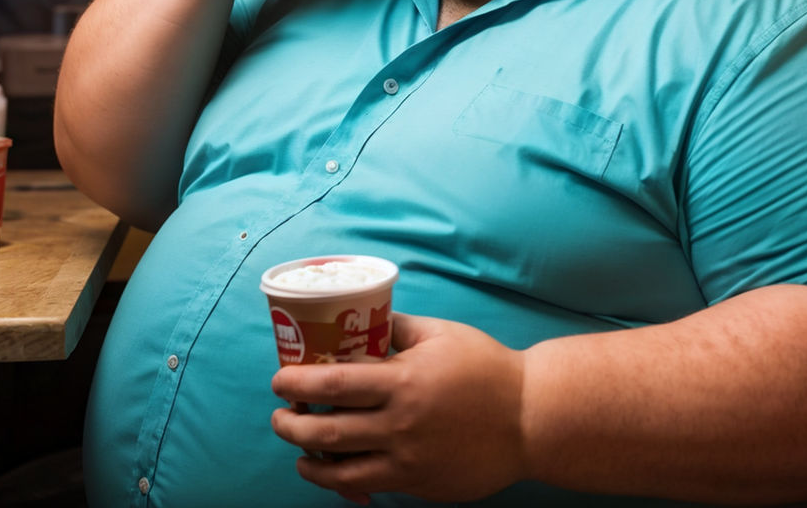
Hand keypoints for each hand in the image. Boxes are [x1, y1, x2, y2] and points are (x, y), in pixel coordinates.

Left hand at [270, 314, 526, 503]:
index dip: (297, 384)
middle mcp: (399, 425)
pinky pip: (368, 488)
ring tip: (299, 451)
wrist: (528, 418)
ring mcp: (408, 461)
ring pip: (340, 472)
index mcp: (403, 381)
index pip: (333, 385)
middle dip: (291, 426)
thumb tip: (363, 319)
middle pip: (326, 433)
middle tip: (280, 415)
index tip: (279, 379)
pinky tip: (333, 473)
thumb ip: (398, 328)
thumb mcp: (441, 334)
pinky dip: (342, 483)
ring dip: (309, 461)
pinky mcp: (418, 485)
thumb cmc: (486, 368)